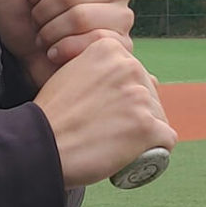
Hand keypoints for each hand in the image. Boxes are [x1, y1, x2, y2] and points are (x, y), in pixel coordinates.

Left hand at [0, 0, 133, 87]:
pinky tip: (57, 53)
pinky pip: (90, 43)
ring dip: (50, 33)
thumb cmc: (24, 18)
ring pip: (80, 18)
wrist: (31, 61)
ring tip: (47, 37)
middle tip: (39, 22)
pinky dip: (63, 50)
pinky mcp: (122, 46)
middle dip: (41, 12)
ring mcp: (123, 16)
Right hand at [35, 32, 177, 189]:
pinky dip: (155, 153)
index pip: (135, 75)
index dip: (123, 99)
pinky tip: (134, 157)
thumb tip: (121, 75)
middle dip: (136, 116)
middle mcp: (129, 66)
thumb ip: (94, 69)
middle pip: (150, 96)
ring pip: (159, 118)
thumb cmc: (50, 117)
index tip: (105, 114)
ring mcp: (139, 96)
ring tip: (116, 147)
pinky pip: (167, 141)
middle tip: (109, 134)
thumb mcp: (70, 74)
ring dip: (144, 135)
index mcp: (110, 49)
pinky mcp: (147, 126)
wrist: (39, 145)